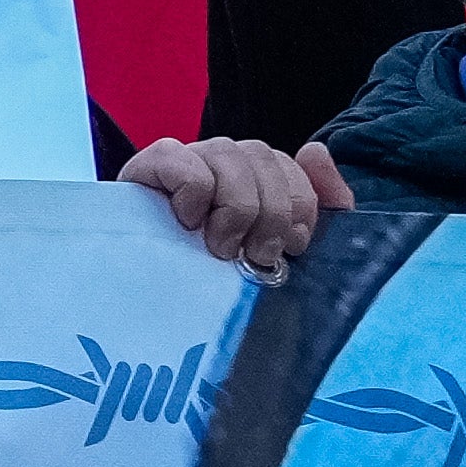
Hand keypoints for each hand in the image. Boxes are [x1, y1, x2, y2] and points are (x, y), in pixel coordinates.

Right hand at [126, 133, 347, 276]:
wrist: (153, 316)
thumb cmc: (218, 285)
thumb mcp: (281, 253)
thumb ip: (321, 206)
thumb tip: (315, 150)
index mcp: (250, 181)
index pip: (287, 163)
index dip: (299, 202)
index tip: (292, 246)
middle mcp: (218, 166)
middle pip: (261, 154)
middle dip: (271, 211)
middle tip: (254, 256)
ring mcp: (182, 164)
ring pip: (226, 152)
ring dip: (235, 206)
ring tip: (220, 248)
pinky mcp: (144, 170)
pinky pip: (176, 156)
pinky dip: (191, 188)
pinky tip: (187, 221)